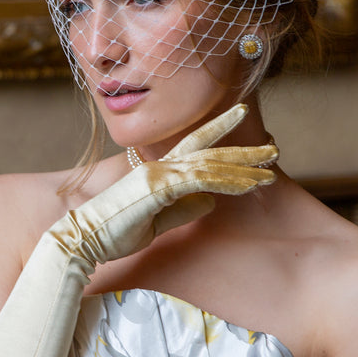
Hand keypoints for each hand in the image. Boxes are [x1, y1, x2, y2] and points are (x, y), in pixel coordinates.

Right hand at [61, 103, 276, 266]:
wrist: (84, 239)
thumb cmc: (114, 233)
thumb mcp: (157, 222)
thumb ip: (183, 209)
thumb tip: (210, 201)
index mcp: (158, 172)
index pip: (194, 145)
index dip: (219, 130)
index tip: (240, 118)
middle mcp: (160, 166)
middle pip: (209, 151)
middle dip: (243, 150)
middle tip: (273, 148)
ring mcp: (159, 174)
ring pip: (210, 165)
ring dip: (243, 169)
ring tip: (270, 171)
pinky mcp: (159, 187)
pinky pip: (201, 180)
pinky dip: (227, 182)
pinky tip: (248, 186)